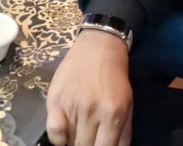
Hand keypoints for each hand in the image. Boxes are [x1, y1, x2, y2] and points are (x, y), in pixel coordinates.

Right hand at [46, 30, 132, 145]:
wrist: (98, 46)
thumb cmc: (115, 77)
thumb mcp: (128, 105)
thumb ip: (123, 133)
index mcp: (114, 116)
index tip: (98, 145)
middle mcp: (92, 113)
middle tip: (89, 139)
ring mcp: (72, 107)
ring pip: (71, 142)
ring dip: (74, 141)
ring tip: (79, 133)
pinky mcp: (56, 100)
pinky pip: (54, 132)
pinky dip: (58, 138)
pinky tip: (64, 132)